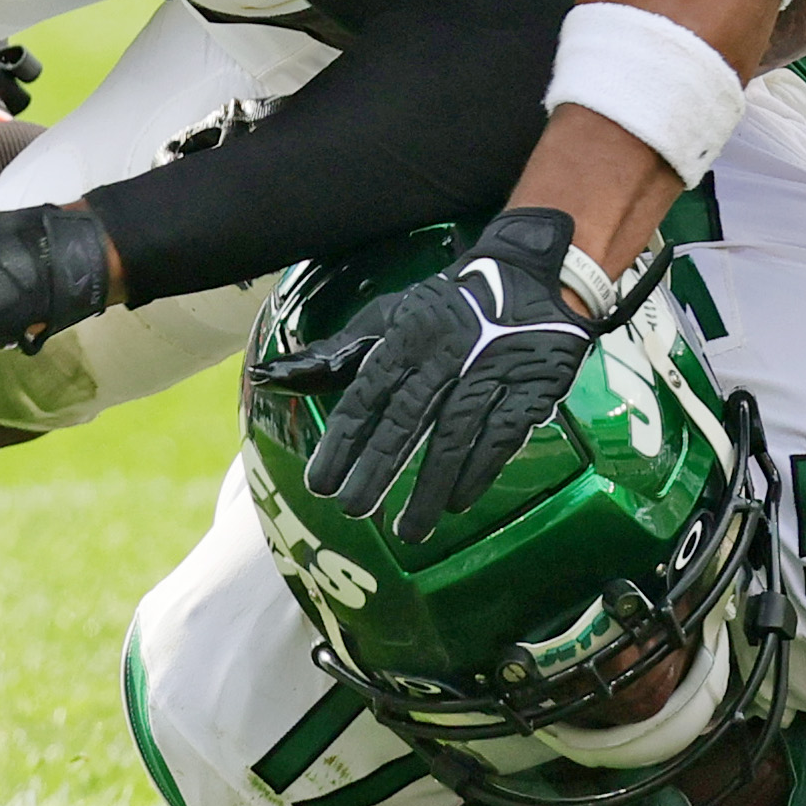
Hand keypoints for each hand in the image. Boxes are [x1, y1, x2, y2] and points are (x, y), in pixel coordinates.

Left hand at [255, 206, 598, 541]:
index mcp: (407, 337)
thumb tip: (272, 376)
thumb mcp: (391, 315)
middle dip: (379, 468)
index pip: (367, 394)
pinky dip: (479, 472)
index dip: (343, 441)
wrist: (533, 274)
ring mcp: (492, 371)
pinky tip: (457, 503)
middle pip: (408, 419)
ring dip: (430, 487)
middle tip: (355, 510)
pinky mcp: (532, 387)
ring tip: (407, 532)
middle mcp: (447, 355)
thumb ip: (339, 352)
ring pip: (455, 435)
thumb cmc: (448, 305)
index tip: (321, 483)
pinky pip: (502, 436)